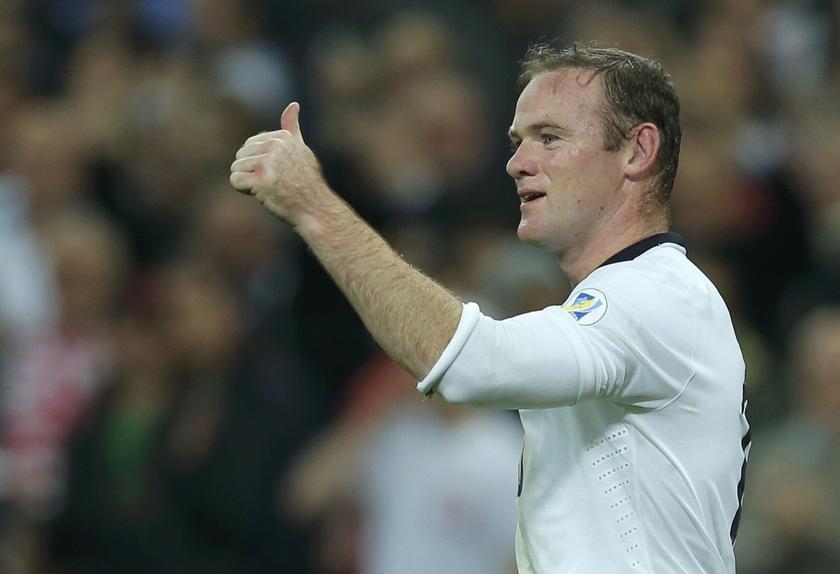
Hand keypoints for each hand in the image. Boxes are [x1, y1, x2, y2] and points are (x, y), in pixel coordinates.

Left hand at [230, 102, 325, 224]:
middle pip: (241, 155)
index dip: (259, 161)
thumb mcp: (301, 149)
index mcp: (282, 138)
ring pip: (236, 168)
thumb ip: (292, 128)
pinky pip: (235, 181)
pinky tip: (262, 194)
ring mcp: (267, 163)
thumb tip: (294, 104)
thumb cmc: (306, 182)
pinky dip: (244, 190)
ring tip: (269, 188)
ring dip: (248, 181)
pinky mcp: (260, 181)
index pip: (251, 144)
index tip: (279, 171)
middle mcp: (275, 147)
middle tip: (273, 182)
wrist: (314, 208)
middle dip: (251, 170)